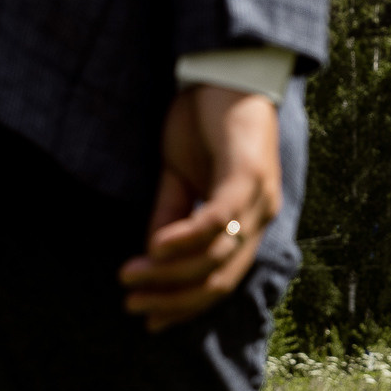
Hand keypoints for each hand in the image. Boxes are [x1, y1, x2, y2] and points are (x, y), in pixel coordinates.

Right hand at [119, 85, 281, 331]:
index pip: (221, 281)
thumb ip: (169, 216)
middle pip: (221, 280)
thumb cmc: (203, 119)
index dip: (185, 306)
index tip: (148, 321)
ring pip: (217, 257)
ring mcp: (259, 198)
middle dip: (175, 300)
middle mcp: (260, 217)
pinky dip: (185, 238)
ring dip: (169, 273)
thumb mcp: (178, 175)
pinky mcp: (249, 175)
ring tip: (130, 277)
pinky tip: (154, 248)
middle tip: (134, 306)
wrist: (224, 70)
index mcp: (248, 222)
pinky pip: (217, 219)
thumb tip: (150, 258)